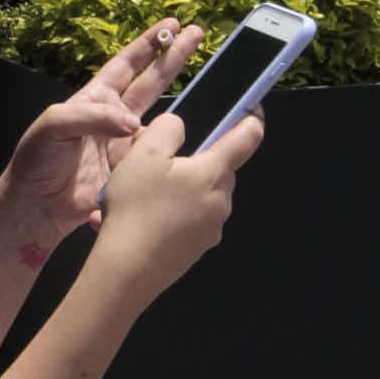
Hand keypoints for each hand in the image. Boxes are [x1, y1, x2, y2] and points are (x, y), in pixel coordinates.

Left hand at [0, 19, 200, 251]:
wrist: (35, 207)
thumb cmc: (36, 161)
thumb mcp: (52, 126)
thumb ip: (91, 116)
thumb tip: (132, 125)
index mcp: (93, 99)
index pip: (125, 65)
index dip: (148, 45)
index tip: (172, 25)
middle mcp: (112, 117)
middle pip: (150, 82)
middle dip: (174, 58)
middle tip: (198, 34)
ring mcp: (124, 145)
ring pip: (160, 119)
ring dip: (182, 104)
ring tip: (210, 85)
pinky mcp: (132, 172)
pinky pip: (157, 156)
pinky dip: (172, 148)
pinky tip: (189, 137)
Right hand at [91, 109, 264, 301]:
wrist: (127, 272)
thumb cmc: (138, 207)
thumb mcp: (142, 155)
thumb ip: (166, 130)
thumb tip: (178, 127)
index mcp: (215, 172)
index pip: (249, 137)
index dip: (252, 116)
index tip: (250, 106)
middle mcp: (221, 201)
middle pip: (215, 169)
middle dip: (190, 162)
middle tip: (152, 164)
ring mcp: (210, 229)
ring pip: (195, 197)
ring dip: (169, 192)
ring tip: (129, 199)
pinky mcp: (194, 250)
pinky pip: (181, 223)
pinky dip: (160, 217)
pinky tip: (128, 222)